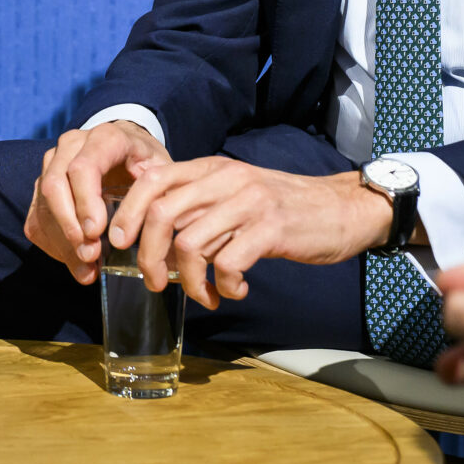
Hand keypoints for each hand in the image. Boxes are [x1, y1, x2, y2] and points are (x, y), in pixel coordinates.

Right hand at [25, 120, 170, 283]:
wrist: (128, 149)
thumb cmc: (146, 163)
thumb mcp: (162, 172)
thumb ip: (157, 196)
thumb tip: (149, 233)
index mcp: (105, 138)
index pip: (83, 167)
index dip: (86, 201)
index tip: (96, 232)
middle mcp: (73, 145)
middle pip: (55, 186)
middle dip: (70, 226)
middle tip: (91, 255)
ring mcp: (53, 162)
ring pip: (43, 205)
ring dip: (62, 241)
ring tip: (87, 266)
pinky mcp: (42, 183)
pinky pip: (38, 218)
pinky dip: (54, 244)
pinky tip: (77, 262)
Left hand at [108, 157, 394, 308]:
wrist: (344, 210)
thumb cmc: (284, 207)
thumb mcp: (236, 190)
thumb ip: (195, 193)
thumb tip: (143, 186)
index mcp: (213, 168)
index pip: (153, 180)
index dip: (127, 214)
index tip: (119, 244)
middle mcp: (227, 179)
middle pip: (162, 215)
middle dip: (149, 257)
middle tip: (157, 283)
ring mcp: (249, 202)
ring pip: (190, 244)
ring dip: (190, 281)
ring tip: (205, 296)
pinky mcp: (271, 230)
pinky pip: (227, 263)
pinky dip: (223, 286)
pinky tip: (235, 291)